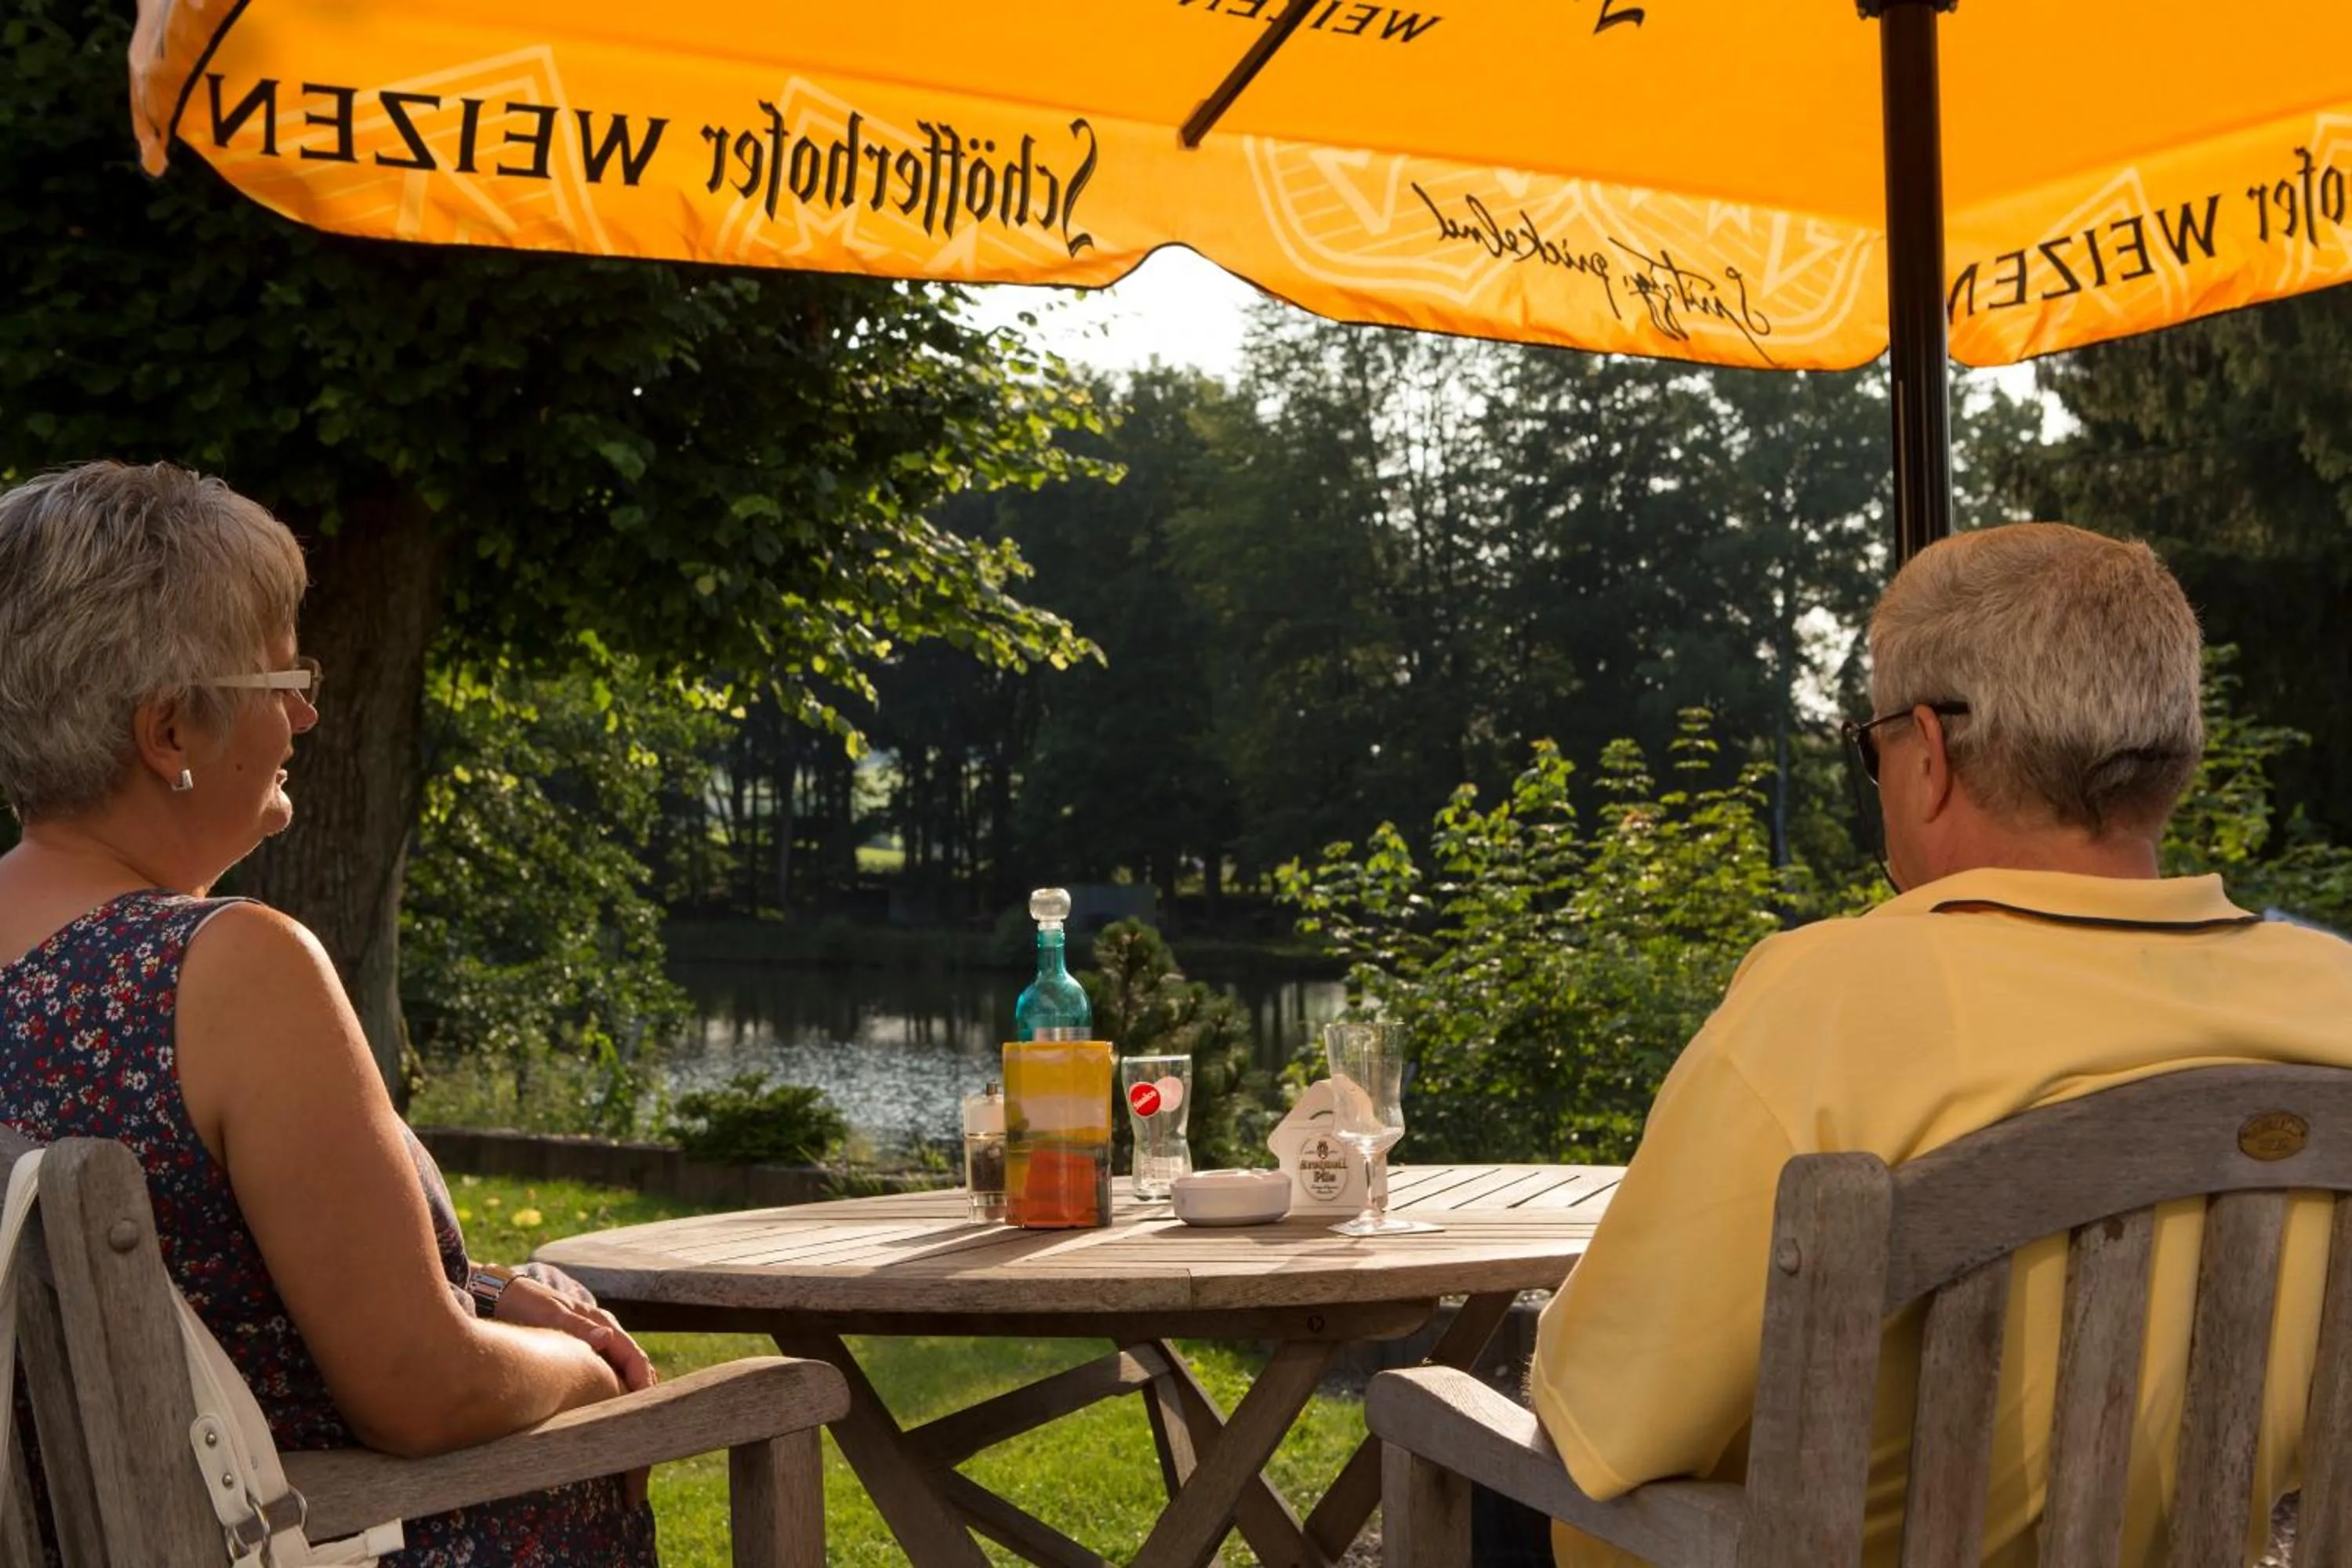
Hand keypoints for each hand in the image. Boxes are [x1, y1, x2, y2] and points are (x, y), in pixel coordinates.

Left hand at [493, 1275, 658, 1394]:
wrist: (505, 1294)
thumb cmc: (526, 1303)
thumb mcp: (550, 1314)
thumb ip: (578, 1327)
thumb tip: (606, 1339)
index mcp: (601, 1321)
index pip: (632, 1353)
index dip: (642, 1377)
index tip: (646, 1400)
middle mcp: (603, 1328)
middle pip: (633, 1359)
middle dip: (644, 1382)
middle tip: (648, 1412)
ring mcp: (594, 1335)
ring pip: (622, 1362)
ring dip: (631, 1382)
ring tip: (636, 1410)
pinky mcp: (583, 1343)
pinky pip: (608, 1364)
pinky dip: (617, 1379)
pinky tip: (614, 1396)